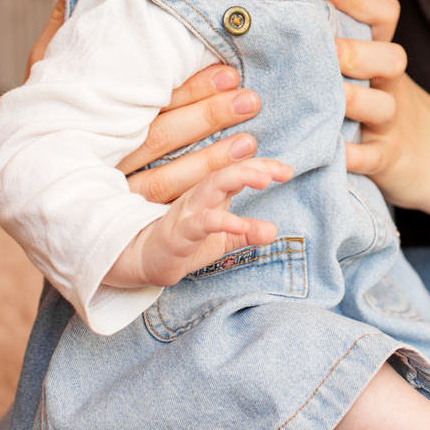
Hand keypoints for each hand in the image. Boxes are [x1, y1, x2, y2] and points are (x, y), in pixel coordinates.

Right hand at [24, 0, 266, 204]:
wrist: (22, 186)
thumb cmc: (45, 108)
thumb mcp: (49, 64)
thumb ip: (65, 14)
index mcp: (83, 112)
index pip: (142, 99)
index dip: (187, 88)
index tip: (229, 68)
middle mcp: (94, 153)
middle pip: (156, 137)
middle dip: (205, 117)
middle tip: (251, 98)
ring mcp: (105, 192)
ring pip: (163, 179)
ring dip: (210, 160)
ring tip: (252, 140)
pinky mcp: (118, 220)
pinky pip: (163, 214)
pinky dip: (199, 198)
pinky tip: (232, 185)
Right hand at [104, 158, 292, 288]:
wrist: (142, 263)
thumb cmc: (182, 244)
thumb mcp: (220, 239)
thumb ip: (245, 233)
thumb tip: (273, 231)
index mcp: (210, 193)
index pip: (237, 172)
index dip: (262, 167)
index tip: (287, 170)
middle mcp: (198, 196)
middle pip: (226, 171)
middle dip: (253, 166)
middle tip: (282, 170)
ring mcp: (186, 212)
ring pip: (212, 186)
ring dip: (240, 178)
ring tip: (265, 180)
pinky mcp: (177, 233)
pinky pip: (201, 222)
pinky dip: (223, 221)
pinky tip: (242, 225)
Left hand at [319, 0, 429, 211]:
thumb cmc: (386, 104)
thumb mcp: (376, 70)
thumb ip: (346, 40)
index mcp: (384, 56)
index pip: (385, 15)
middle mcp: (392, 84)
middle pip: (392, 58)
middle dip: (357, 53)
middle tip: (327, 50)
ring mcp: (392, 122)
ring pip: (382, 106)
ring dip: (354, 100)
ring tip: (328, 98)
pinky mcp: (387, 158)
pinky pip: (371, 156)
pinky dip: (352, 155)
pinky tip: (331, 151)